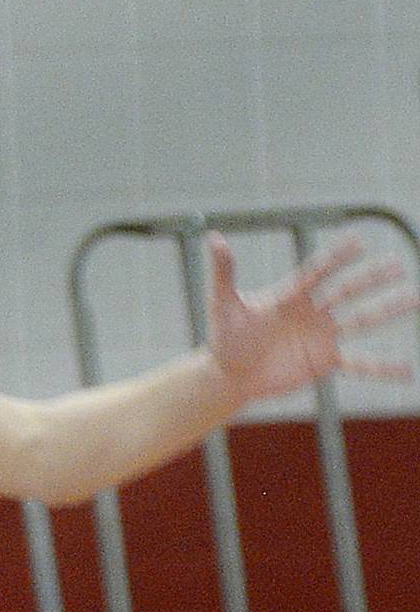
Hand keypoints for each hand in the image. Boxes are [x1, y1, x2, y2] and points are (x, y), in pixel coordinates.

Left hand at [209, 232, 416, 402]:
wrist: (229, 375)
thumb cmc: (224, 338)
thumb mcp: (223, 305)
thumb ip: (224, 273)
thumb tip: (214, 236)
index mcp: (291, 295)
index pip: (318, 271)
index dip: (336, 258)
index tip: (358, 241)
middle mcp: (312, 312)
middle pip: (347, 291)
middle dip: (372, 278)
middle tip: (399, 264)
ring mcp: (322, 336)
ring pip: (361, 321)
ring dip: (388, 310)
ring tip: (416, 298)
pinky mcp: (324, 361)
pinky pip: (359, 364)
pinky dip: (382, 368)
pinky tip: (407, 372)